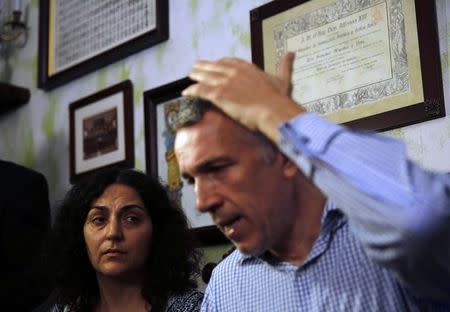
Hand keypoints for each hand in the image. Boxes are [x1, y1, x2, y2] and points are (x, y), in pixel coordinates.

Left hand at [182, 52, 304, 141]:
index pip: (230, 61)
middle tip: (196, 67)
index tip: (216, 64)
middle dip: (204, 66)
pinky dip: (192, 90)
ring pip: (206, 76)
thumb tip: (290, 53)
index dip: (221, 63)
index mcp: (248, 68)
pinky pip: (201, 90)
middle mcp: (235, 72)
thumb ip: (284, 65)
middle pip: (215, 66)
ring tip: (190, 76)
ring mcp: (226, 82)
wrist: (273, 110)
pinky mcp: (219, 94)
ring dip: (196, 75)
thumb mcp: (283, 79)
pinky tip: (186, 92)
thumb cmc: (279, 99)